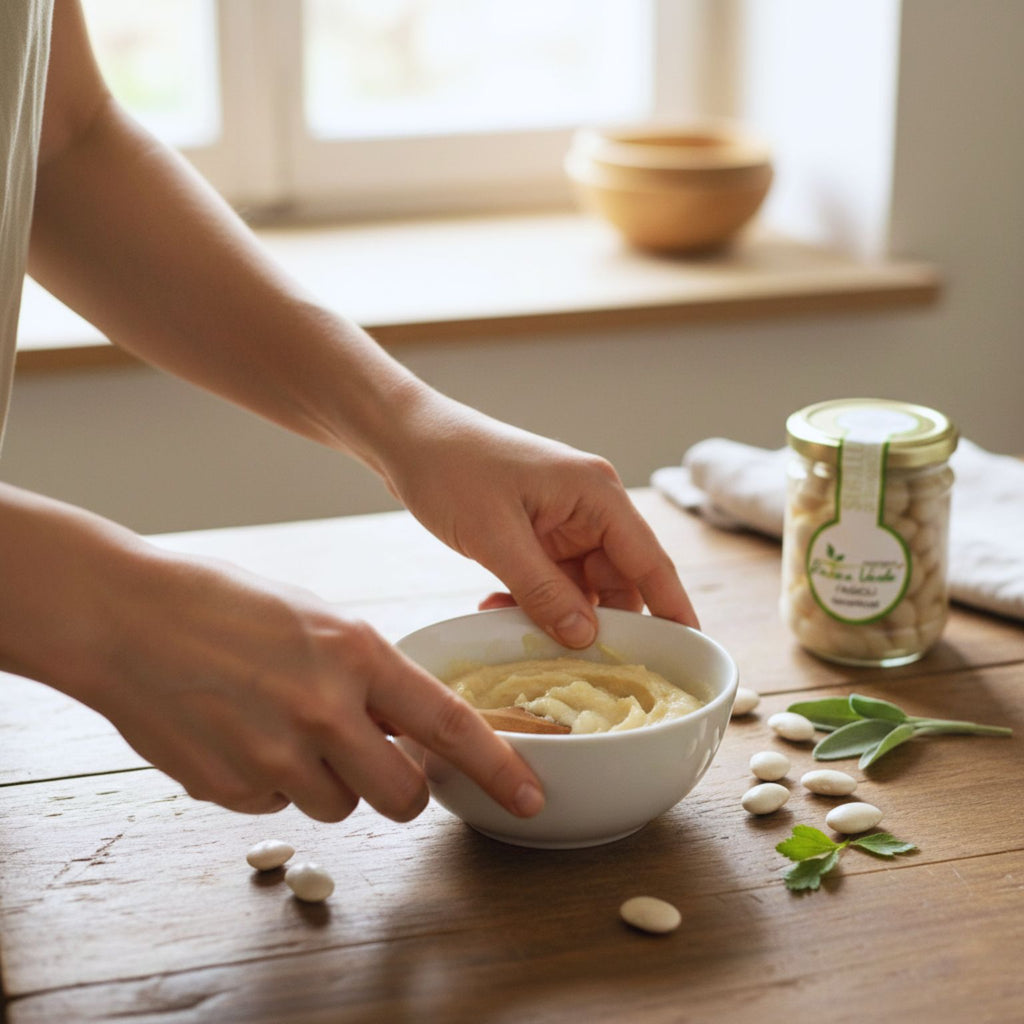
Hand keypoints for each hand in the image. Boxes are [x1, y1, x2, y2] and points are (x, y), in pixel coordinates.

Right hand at [94, 553, 545, 822]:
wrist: (123, 616)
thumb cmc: (223, 603)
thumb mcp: (316, 619)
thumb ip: (365, 674)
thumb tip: (401, 724)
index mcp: (355, 653)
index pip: (448, 725)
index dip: (497, 768)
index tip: (529, 796)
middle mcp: (322, 710)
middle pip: (402, 797)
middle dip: (402, 789)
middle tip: (379, 761)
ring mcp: (272, 755)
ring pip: (338, 806)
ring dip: (327, 780)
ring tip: (283, 725)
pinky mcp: (228, 787)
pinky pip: (277, 804)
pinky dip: (271, 780)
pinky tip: (238, 731)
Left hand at [380, 393, 698, 647]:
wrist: (405, 437)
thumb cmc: (451, 468)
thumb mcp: (496, 536)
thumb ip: (542, 590)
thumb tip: (586, 637)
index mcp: (596, 495)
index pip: (650, 562)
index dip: (672, 610)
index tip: (690, 653)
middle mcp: (589, 507)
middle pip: (616, 581)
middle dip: (597, 623)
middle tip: (577, 667)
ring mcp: (562, 520)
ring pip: (579, 586)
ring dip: (553, 614)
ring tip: (515, 629)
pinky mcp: (536, 531)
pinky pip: (549, 580)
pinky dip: (530, 600)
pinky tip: (495, 608)